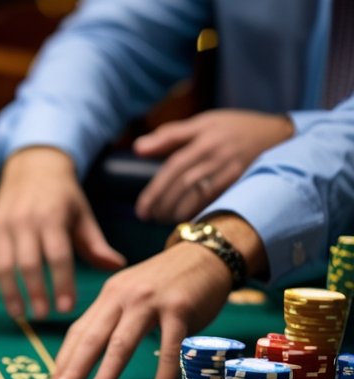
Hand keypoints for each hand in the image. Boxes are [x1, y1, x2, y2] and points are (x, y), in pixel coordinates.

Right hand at [0, 147, 125, 318]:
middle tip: (42, 315)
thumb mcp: (82, 215)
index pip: (58, 256)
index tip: (67, 308)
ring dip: (9, 293)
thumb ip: (95, 245)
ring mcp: (1, 226)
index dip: (62, 283)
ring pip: (1, 265)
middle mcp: (24, 221)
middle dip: (35, 293)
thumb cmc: (62, 196)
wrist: (31, 167)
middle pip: (27, 263)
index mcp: (52, 217)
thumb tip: (116, 267)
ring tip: (19, 314)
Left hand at [49, 231, 240, 378]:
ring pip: (123, 343)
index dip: (65, 359)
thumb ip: (112, 319)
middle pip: (93, 338)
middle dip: (74, 367)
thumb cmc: (165, 284)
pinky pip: (169, 351)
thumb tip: (86, 356)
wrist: (206, 254)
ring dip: (106, 373)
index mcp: (109, 295)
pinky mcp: (180, 310)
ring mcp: (151, 302)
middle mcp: (125, 296)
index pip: (80, 331)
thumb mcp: (130, 294)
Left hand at [133, 110, 293, 223]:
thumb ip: (169, 135)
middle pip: (184, 183)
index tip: (141, 210)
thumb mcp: (203, 122)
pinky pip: (218, 199)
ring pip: (200, 194)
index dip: (155, 190)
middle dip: (163, 204)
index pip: (173, 167)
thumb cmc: (232, 127)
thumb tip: (137, 148)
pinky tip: (187, 219)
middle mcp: (218, 153)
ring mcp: (232, 167)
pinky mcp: (244, 180)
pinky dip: (200, 211)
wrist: (278, 132)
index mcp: (203, 136)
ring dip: (178, 211)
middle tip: (149, 217)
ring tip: (164, 220)